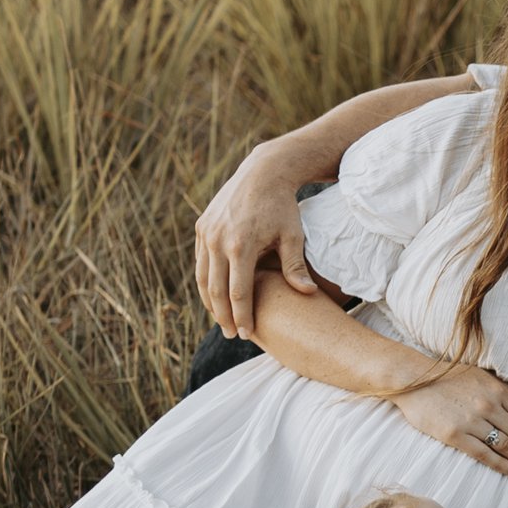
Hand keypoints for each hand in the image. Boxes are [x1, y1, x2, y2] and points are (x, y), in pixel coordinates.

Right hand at [195, 143, 311, 341]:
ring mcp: (206, 232)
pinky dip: (205, 281)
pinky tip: (215, 295)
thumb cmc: (282, 206)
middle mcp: (218, 240)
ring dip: (210, 301)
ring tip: (222, 320)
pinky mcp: (202, 226)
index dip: (242, 316)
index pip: (238, 292)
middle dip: (223, 316)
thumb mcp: (293, 235)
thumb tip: (307, 294)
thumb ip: (295, 266)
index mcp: (241, 245)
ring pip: (202, 277)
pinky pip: (200, 261)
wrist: (263, 172)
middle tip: (232, 334)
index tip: (247, 334)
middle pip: (216, 290)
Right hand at [391, 365, 507, 474]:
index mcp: (497, 390)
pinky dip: (500, 465)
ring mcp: (472, 421)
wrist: (412, 380)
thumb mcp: (479, 376)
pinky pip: (484, 454)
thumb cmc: (446, 377)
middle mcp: (489, 406)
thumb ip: (499, 391)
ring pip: (506, 446)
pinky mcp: (455, 435)